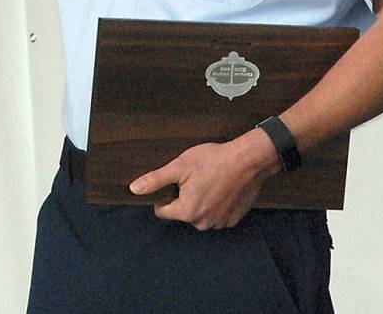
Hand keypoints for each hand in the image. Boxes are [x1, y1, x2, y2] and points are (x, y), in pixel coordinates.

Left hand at [128, 130, 279, 229]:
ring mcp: (220, 223)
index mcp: (187, 212)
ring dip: (200, 201)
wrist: (248, 160)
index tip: (174, 181)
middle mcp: (203, 223)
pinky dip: (215, 204)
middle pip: (182, 212)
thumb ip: (155, 180)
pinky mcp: (233, 219)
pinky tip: (220, 187)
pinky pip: (216, 214)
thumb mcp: (179, 166)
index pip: (162, 211)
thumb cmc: (212, 160)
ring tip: (208, 181)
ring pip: (199, 214)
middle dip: (183, 197)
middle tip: (193, 177)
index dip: (164, 195)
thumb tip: (134, 189)